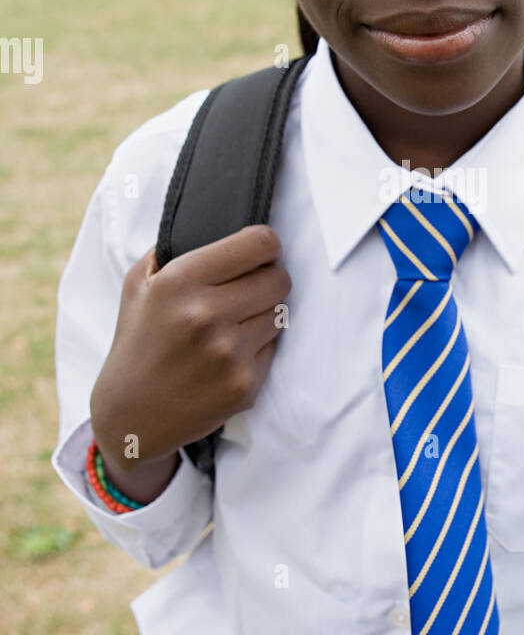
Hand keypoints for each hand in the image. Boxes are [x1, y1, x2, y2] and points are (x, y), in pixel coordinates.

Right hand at [91, 225, 291, 471]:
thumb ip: (174, 247)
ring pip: (281, 313)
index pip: (259, 243)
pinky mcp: (245, 385)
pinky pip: (274, 349)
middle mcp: (206, 315)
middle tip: (248, 290)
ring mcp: (229, 353)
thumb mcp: (139, 284)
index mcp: (180, 281)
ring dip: (264, 315)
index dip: (266, 246)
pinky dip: (258, 349)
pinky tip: (227, 357)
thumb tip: (218, 219)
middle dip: (269, 280)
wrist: (131, 416)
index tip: (259, 254)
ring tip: (232, 326)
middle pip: (280, 278)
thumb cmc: (137, 341)